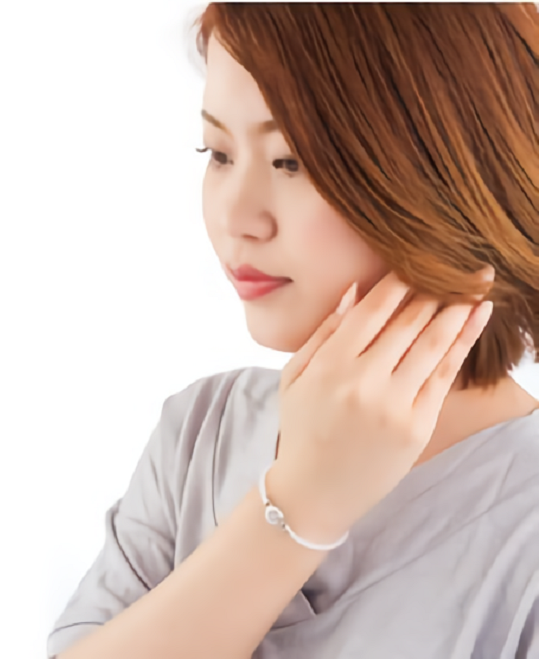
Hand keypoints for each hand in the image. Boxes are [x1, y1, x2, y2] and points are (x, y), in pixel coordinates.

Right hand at [268, 268, 494, 544]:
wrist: (315, 491)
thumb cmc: (301, 429)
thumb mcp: (293, 377)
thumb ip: (323, 332)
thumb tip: (355, 291)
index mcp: (330, 365)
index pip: (372, 309)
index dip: (398, 280)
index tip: (414, 260)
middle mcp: (364, 382)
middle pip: (408, 321)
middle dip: (435, 286)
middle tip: (458, 261)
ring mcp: (394, 405)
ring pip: (433, 343)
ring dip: (458, 307)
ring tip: (479, 280)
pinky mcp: (417, 426)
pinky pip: (444, 375)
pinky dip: (464, 342)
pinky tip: (477, 317)